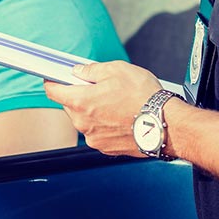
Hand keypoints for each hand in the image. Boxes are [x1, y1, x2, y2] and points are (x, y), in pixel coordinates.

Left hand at [44, 61, 161, 156]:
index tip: (54, 76)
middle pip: (69, 105)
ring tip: (115, 101)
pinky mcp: (106, 148)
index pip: (53, 91)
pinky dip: (103, 123)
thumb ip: (92, 69)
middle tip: (97, 86)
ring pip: (84, 120)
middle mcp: (83, 123)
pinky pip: (97, 132)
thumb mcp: (117, 69)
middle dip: (78, 94)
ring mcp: (94, 138)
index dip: (52, 81)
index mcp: (81, 102)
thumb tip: (79, 70)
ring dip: (92, 110)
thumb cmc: (143, 96)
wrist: (166, 125)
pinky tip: (120, 115)